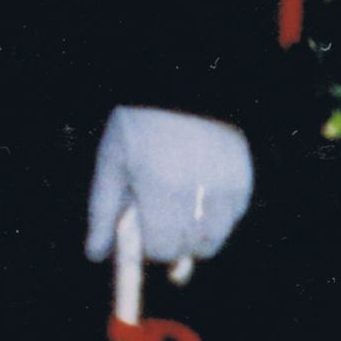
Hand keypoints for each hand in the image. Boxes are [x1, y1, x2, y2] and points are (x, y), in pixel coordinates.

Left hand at [84, 107, 253, 272]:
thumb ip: (103, 212)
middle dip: (175, 242)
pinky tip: (201, 192)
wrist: (183, 84)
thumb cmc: (138, 125)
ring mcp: (226, 184)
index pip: (162, 248)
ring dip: (198, 233)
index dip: (151, 247)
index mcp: (159, 188)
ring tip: (182, 207)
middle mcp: (197, 190)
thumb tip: (96, 255)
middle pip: (191, 248)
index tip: (145, 234)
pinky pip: (234, 215)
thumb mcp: (111, 163)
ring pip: (216, 236)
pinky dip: (219, 215)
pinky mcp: (244, 177)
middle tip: (163, 220)